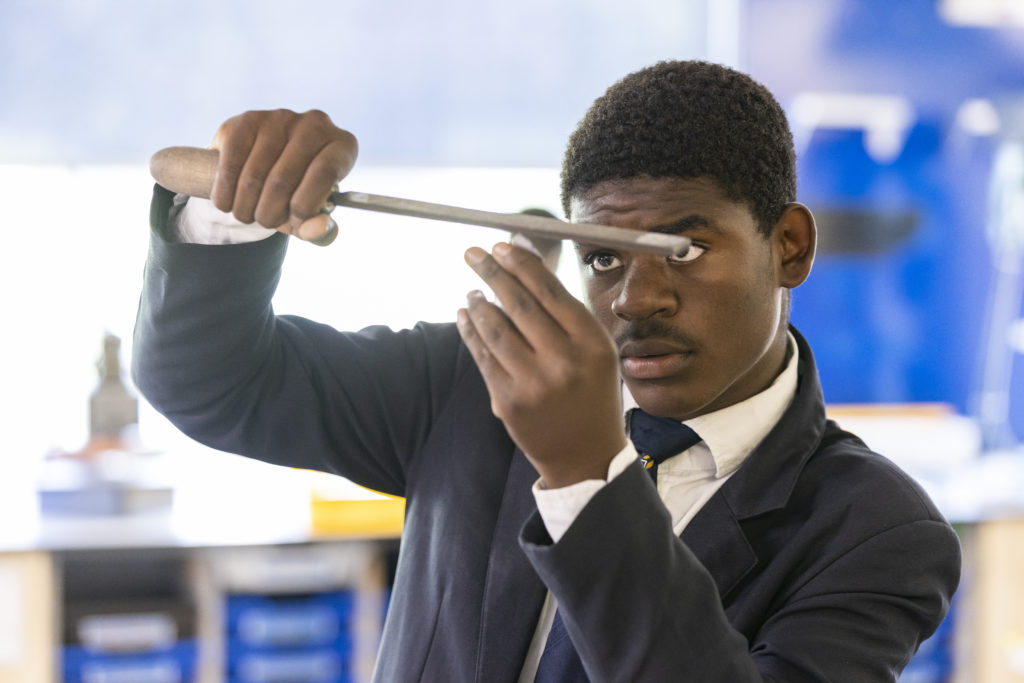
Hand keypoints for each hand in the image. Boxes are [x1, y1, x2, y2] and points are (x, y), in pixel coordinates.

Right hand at [209, 109, 357, 243]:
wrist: (262, 167)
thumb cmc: (295, 193)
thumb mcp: (308, 214)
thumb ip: (317, 227)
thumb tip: (320, 229)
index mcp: (342, 145)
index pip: (324, 172)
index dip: (305, 204)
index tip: (294, 221)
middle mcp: (315, 124)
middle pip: (284, 178)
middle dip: (269, 212)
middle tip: (264, 222)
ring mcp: (280, 118)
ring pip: (254, 175)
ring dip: (245, 207)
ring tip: (245, 215)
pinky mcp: (247, 119)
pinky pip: (231, 163)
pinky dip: (226, 192)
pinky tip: (227, 202)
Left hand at [457, 242, 626, 488]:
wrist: (586, 457)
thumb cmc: (591, 394)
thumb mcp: (596, 352)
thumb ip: (565, 314)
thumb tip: (527, 265)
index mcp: (591, 344)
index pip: (550, 291)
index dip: (522, 264)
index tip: (502, 245)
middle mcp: (563, 362)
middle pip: (518, 304)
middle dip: (492, 272)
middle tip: (473, 253)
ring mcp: (532, 383)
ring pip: (495, 329)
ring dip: (479, 302)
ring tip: (472, 289)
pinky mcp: (507, 401)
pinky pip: (482, 357)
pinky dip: (471, 331)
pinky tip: (466, 315)